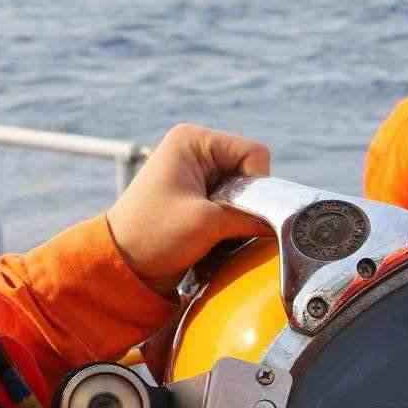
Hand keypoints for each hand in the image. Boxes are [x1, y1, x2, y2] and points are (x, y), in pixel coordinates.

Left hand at [107, 125, 270, 295]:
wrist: (120, 267)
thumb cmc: (154, 236)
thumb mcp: (208, 223)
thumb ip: (251, 217)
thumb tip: (287, 224)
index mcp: (194, 140)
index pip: (254, 154)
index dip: (257, 186)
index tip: (240, 213)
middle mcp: (197, 151)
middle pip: (250, 174)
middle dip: (247, 204)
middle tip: (224, 227)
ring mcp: (196, 175)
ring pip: (243, 195)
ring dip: (237, 218)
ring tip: (214, 235)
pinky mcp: (197, 199)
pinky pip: (231, 208)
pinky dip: (229, 226)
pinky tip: (212, 239)